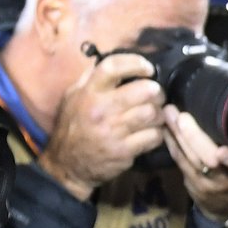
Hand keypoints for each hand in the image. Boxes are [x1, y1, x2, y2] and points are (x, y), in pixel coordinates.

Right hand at [40, 53, 166, 199]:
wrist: (67, 164)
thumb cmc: (73, 127)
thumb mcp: (73, 98)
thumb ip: (91, 80)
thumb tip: (114, 62)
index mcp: (88, 92)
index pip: (113, 67)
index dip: (136, 63)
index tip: (148, 68)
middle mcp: (100, 109)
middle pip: (144, 91)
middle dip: (157, 92)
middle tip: (157, 96)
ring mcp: (113, 130)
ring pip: (153, 113)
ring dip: (159, 113)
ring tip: (155, 115)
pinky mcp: (123, 150)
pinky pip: (154, 136)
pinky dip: (158, 133)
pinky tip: (152, 133)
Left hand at [162, 105, 227, 221]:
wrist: (227, 206)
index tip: (222, 152)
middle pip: (210, 160)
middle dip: (195, 138)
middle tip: (182, 116)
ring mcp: (208, 183)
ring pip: (191, 158)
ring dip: (177, 135)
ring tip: (168, 113)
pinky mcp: (192, 183)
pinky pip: (180, 161)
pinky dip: (171, 143)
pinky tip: (164, 128)